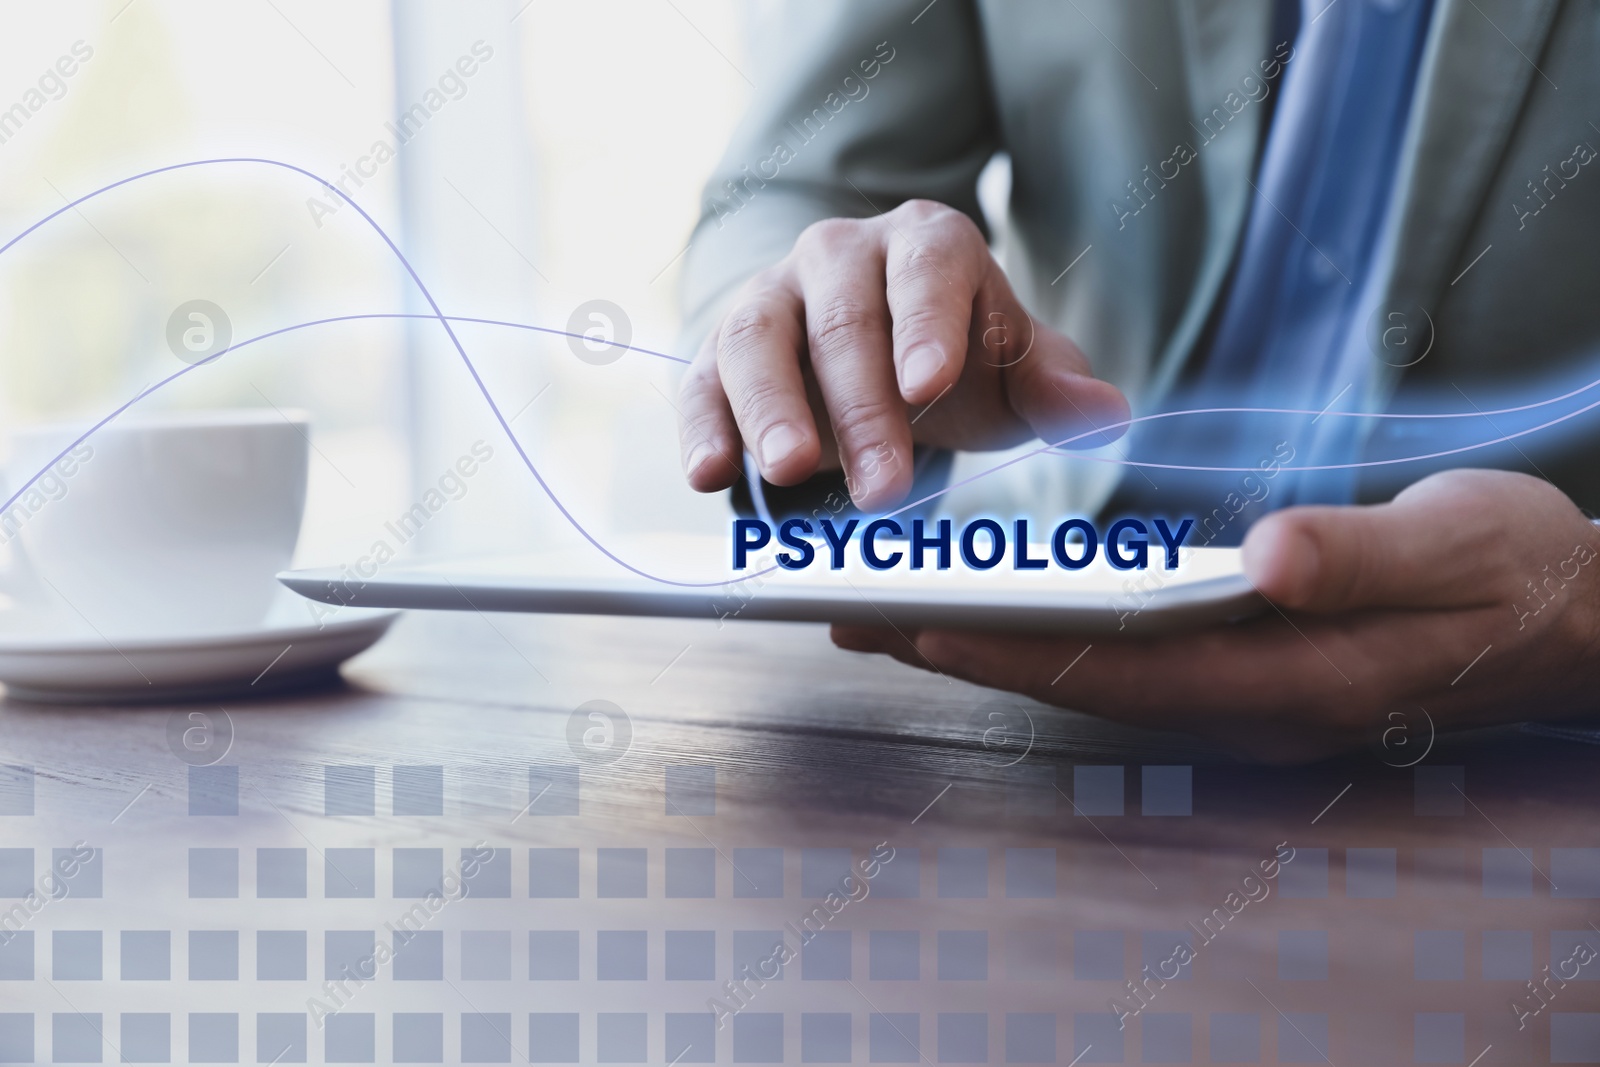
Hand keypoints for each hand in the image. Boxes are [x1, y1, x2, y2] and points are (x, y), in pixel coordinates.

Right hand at [677, 199, 1129, 510]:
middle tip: (885, 486)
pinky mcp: (719, 351)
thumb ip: (1055, 390)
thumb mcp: (1012, 375)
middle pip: (843, 318)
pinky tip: (711, 475)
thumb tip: (1108, 415)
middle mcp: (840, 255)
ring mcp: (772, 296)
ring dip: (770, 407)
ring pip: (758, 337)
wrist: (878, 355)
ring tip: (790, 473)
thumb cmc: (954, 360)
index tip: (929, 387)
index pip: (926, 271)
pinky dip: (702, 426)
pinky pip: (702, 380)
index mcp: (926, 245)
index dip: (926, 326)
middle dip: (862, 407)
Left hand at [832, 469, 1599, 762]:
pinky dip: (1050, 633)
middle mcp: (1253, 699)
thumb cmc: (1520, 575)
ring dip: (994, 644)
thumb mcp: (1459, 546)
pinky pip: (1124, 659)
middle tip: (858, 616)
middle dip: (968, 650)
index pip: (1125, 670)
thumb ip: (1359, 556)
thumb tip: (1266, 558)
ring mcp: (1246, 690)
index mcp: (1294, 677)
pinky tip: (1004, 607)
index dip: (1019, 646)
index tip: (921, 619)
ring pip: (1092, 675)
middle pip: (1081, 682)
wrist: (1574, 616)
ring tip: (897, 611)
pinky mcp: (1244, 666)